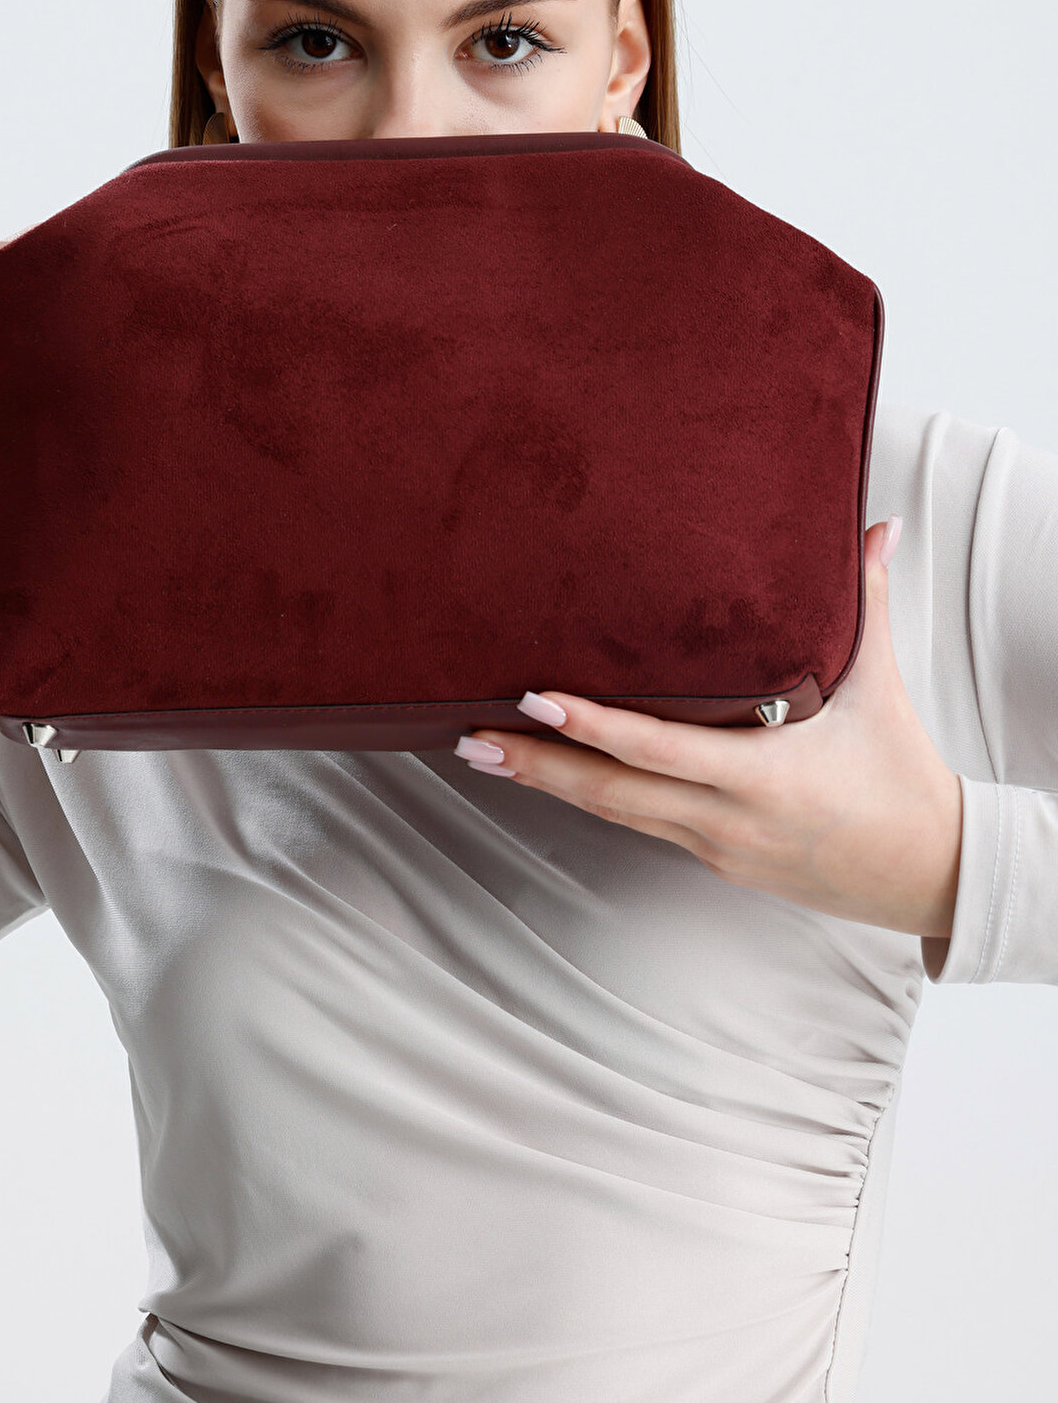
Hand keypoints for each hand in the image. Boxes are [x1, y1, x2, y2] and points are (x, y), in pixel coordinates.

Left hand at [456, 517, 962, 938]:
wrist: (931, 875)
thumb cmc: (902, 778)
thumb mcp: (878, 689)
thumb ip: (866, 602)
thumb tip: (873, 526)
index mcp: (766, 776)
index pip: (658, 749)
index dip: (592, 728)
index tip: (536, 698)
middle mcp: (728, 819)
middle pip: (611, 794)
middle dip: (536, 764)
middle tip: (470, 735)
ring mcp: (715, 846)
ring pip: (615, 814)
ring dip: (549, 782)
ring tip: (484, 752)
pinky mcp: (713, 860)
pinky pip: (641, 822)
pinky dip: (593, 797)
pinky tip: (553, 772)